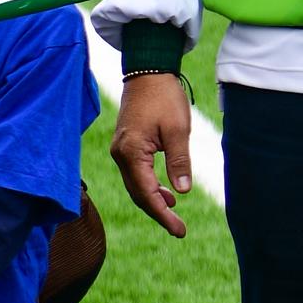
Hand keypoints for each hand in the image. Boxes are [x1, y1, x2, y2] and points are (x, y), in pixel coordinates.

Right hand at [111, 72, 194, 237]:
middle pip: (137, 194)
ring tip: (175, 212)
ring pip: (135, 186)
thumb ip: (179, 161)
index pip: (147, 194)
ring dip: (154, 200)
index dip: (163, 215)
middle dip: (158, 213)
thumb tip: (182, 191)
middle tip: (180, 230)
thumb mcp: (178, 129)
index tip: (180, 231)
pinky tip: (166, 191)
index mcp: (131, 153)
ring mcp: (120, 150)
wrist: (147, 71)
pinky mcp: (125, 145)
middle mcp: (120, 155)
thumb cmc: (163, 97)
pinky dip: (149, 186)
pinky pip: (135, 174)